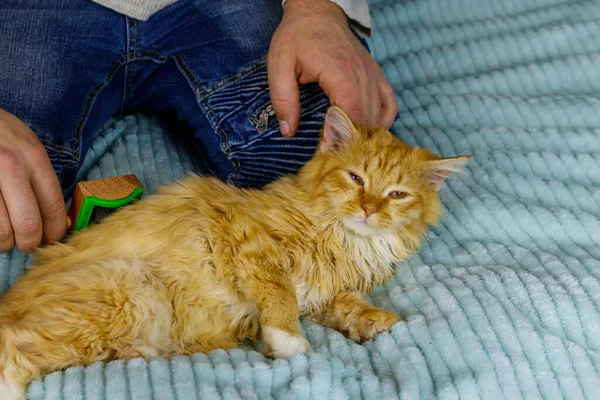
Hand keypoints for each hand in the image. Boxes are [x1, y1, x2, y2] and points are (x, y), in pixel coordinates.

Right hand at [0, 108, 65, 251]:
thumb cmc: (0, 132)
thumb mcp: (27, 145)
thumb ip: (40, 177)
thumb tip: (54, 216)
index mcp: (33, 158)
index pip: (54, 206)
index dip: (56, 231)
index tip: (52, 239)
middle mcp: (10, 167)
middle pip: (28, 224)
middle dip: (30, 243)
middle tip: (27, 244)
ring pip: (1, 231)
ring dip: (5, 243)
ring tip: (6, 239)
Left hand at [267, 0, 397, 136]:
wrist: (317, 12)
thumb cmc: (297, 37)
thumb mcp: (279, 66)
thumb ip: (282, 99)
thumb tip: (288, 131)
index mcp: (339, 72)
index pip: (351, 114)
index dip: (342, 137)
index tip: (327, 148)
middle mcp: (361, 74)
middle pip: (368, 119)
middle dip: (354, 141)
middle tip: (336, 153)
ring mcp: (372, 74)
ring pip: (379, 115)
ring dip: (366, 134)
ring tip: (349, 147)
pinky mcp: (376, 75)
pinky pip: (390, 104)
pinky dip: (383, 120)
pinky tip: (369, 131)